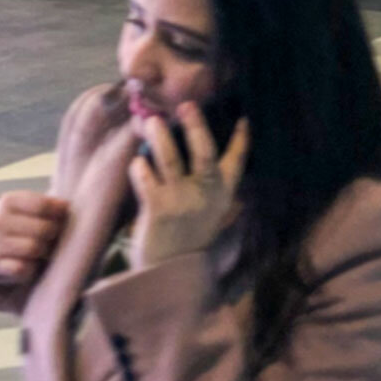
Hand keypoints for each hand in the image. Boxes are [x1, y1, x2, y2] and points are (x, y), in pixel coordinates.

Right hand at [0, 191, 69, 280]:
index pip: (41, 205)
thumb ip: (45, 203)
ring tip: (44, 246)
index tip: (64, 212)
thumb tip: (66, 206)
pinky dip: (32, 266)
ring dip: (45, 250)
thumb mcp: (23, 203)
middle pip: (42, 229)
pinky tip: (31, 260)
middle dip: (54, 232)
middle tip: (54, 233)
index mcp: (8, 202)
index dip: (58, 210)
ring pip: (35, 249)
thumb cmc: (12, 218)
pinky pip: (24, 269)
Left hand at [130, 105, 248, 270]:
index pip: (237, 162)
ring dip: (160, 138)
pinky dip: (139, 167)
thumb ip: (210, 188)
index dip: (241, 140)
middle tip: (187, 105)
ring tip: (152, 121)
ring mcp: (181, 200)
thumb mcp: (209, 214)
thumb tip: (205, 156)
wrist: (168, 275)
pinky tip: (137, 163)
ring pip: (170, 160)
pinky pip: (145, 177)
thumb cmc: (187, 238)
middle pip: (204, 153)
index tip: (243, 120)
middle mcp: (205, 195)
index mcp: (223, 196)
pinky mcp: (157, 208)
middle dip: (196, 126)